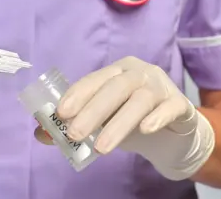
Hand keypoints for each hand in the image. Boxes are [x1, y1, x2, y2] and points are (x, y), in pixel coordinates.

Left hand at [37, 56, 214, 179]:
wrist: (172, 132)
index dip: (77, 95)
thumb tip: (40, 133)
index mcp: (116, 71)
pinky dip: (157, 117)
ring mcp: (161, 86)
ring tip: (100, 148)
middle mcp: (139, 73)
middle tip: (74, 134)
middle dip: (92, 111)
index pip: (93, 80)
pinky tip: (145, 130)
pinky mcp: (181, 104)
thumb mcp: (101, 122)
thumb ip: (73, 123)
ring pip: (140, 100)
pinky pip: (170, 107)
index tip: (60, 114)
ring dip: (118, 124)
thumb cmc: (129, 120)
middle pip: (115, 88)